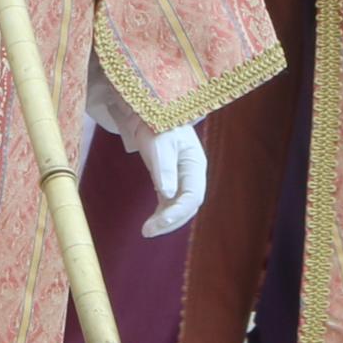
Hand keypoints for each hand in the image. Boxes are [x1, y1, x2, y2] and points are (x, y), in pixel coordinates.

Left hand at [133, 124, 207, 238]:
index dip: (178, 212)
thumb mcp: (160, 145)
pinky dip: (161, 214)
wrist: (149, 111)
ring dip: (165, 221)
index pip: (192, 197)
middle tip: (148, 231)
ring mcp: (183, 178)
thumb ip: (164, 169)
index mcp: (195, 165)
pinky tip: (150, 223)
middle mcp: (192, 175)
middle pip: (187, 206)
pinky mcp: (171, 180)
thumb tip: (167, 195)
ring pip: (178, 207)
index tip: (160, 221)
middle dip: (170, 221)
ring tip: (146, 231)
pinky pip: (170, 202)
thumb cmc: (156, 124)